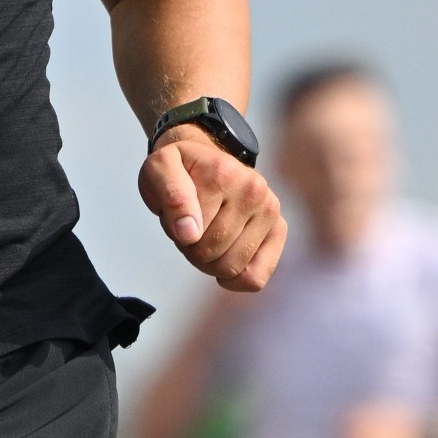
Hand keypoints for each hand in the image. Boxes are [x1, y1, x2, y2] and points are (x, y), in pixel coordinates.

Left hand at [138, 128, 285, 291]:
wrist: (206, 157)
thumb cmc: (182, 169)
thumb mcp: (159, 170)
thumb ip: (171, 196)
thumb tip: (189, 233)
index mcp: (224, 176)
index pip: (193, 237)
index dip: (178, 235)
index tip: (179, 216)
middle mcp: (255, 191)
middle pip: (213, 255)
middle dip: (194, 249)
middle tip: (193, 227)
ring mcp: (270, 211)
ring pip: (233, 268)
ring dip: (212, 262)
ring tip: (209, 236)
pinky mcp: (277, 230)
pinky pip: (256, 277)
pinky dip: (236, 279)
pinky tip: (225, 261)